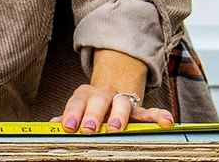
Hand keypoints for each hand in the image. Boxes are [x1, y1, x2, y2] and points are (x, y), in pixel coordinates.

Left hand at [50, 83, 174, 132]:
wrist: (113, 89)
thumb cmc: (92, 105)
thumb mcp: (80, 108)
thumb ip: (69, 116)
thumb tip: (53, 124)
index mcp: (86, 94)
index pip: (77, 101)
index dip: (72, 112)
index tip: (68, 126)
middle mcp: (104, 94)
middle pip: (98, 100)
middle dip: (93, 114)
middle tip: (89, 129)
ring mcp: (123, 100)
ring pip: (122, 102)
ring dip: (119, 115)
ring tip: (116, 128)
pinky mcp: (140, 109)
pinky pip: (150, 112)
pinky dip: (159, 116)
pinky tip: (166, 122)